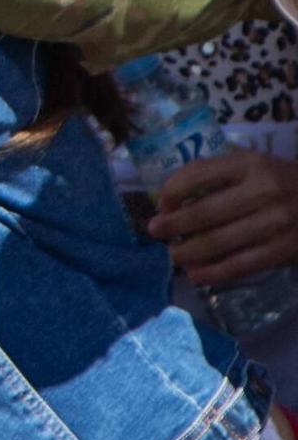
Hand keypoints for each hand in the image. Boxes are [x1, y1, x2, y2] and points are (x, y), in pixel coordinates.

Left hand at [148, 150, 297, 287]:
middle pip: (204, 212)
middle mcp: (263, 191)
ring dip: (188, 252)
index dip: (172, 191)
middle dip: (173, 225)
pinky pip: (241, 265)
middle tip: (154, 232)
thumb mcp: (255, 166)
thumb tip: (172, 200)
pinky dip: (214, 272)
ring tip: (174, 255)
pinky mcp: (285, 251)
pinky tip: (197, 274)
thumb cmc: (284, 183)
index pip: (197, 174)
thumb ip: (218, 175)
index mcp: (250, 164)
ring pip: (218, 242)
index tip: (162, 205)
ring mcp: (276, 223)